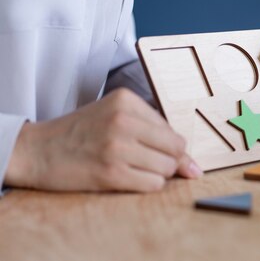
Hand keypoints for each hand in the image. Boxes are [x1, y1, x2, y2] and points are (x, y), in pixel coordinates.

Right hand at [5, 88, 201, 191]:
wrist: (37, 150)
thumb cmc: (81, 133)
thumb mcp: (115, 116)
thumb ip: (154, 132)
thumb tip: (195, 167)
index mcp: (126, 100)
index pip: (172, 129)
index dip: (167, 146)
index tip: (152, 151)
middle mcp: (123, 120)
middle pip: (176, 148)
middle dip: (168, 160)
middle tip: (144, 161)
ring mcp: (117, 147)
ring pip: (167, 168)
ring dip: (157, 174)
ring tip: (132, 168)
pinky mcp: (110, 173)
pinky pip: (153, 184)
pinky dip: (147, 185)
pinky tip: (128, 178)